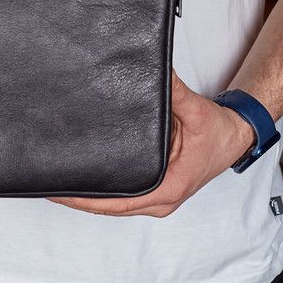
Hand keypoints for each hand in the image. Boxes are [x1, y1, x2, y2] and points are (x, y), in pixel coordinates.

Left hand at [49, 72, 255, 217]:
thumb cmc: (218, 132)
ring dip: (88, 196)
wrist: (234, 138)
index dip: (86, 199)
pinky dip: (102, 191)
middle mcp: (160, 199)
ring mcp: (157, 198)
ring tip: (58, 180)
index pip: (118, 202)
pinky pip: (122, 196)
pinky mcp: (155, 189)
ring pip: (114, 205)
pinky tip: (83, 178)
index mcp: (169, 188)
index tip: (60, 191)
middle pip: (109, 207)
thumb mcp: (196, 110)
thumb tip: (155, 74)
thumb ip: (173, 93)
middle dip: (78, 199)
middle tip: (48, 181)